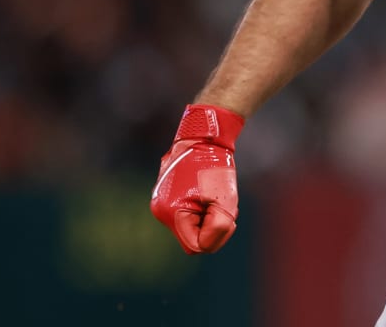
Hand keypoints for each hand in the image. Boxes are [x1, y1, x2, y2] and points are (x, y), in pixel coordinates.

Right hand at [150, 104, 245, 253]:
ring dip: (206, 219)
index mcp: (171, 213)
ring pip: (190, 228)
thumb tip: (205, 246)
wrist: (204, 138)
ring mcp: (161, 204)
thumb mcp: (225, 200)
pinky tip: (207, 194)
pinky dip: (200, 211)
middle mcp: (160, 212)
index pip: (195, 245)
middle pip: (192, 239)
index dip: (215, 236)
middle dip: (210, 228)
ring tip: (214, 196)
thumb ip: (219, 227)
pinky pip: (186, 217)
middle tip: (221, 204)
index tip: (225, 214)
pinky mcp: (166, 198)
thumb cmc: (215, 168)